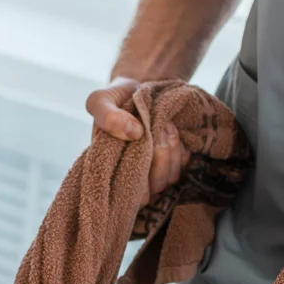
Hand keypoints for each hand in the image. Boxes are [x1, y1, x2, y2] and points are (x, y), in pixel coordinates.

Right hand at [85, 76, 189, 210]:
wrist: (138, 89)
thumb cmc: (116, 99)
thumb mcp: (101, 100)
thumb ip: (107, 116)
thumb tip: (135, 133)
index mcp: (112, 171)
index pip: (131, 193)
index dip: (140, 168)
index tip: (140, 132)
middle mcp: (132, 179)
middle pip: (154, 188)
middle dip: (160, 154)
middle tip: (156, 125)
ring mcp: (152, 175)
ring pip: (170, 179)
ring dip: (171, 147)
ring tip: (163, 124)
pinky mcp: (171, 166)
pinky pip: (183, 167)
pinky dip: (180, 146)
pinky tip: (171, 130)